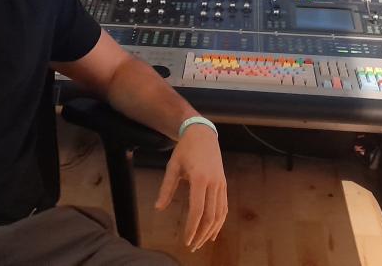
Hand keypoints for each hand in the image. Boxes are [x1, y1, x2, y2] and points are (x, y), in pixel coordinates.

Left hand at [154, 124, 227, 251]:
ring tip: (201, 243)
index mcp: (199, 178)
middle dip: (201, 234)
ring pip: (219, 214)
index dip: (192, 227)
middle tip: (192, 246)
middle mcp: (213, 183)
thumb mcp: (172, 166)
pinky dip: (220, 222)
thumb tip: (158, 208)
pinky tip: (213, 232)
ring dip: (211, 231)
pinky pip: (224, 207)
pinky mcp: (224, 184)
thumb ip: (166, 188)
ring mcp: (221, 184)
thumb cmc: (185, 150)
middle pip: (210, 216)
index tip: (186, 240)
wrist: (202, 134)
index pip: (197, 210)